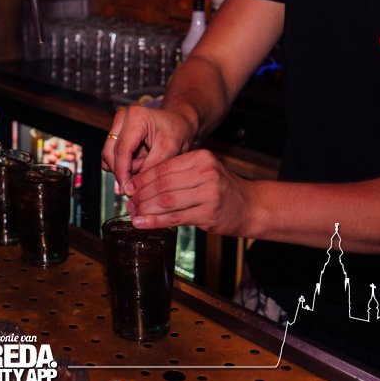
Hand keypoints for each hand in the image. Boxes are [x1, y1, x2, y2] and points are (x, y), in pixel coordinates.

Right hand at [100, 105, 195, 194]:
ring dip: (123, 168)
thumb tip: (131, 187)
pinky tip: (138, 164)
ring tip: (144, 168)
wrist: (179, 122)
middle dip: (122, 172)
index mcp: (136, 117)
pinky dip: (122, 164)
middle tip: (137, 185)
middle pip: (109, 153)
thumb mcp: (169, 150)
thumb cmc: (177, 131)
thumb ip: (149, 168)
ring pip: (108, 156)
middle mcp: (122, 118)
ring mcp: (117, 125)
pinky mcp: (116, 133)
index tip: (126, 190)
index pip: (122, 150)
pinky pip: (111, 155)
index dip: (122, 173)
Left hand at [122, 148, 253, 235]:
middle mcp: (206, 172)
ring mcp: (208, 193)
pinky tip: (142, 223)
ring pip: (166, 201)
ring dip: (145, 209)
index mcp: (201, 157)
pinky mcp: (209, 213)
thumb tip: (142, 182)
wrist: (251, 205)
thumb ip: (178, 173)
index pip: (163, 167)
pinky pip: (175, 218)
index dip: (142, 178)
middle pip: (162, 184)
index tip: (129, 186)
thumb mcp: (203, 170)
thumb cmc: (222, 188)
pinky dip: (155, 221)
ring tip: (133, 213)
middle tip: (128, 201)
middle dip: (141, 194)